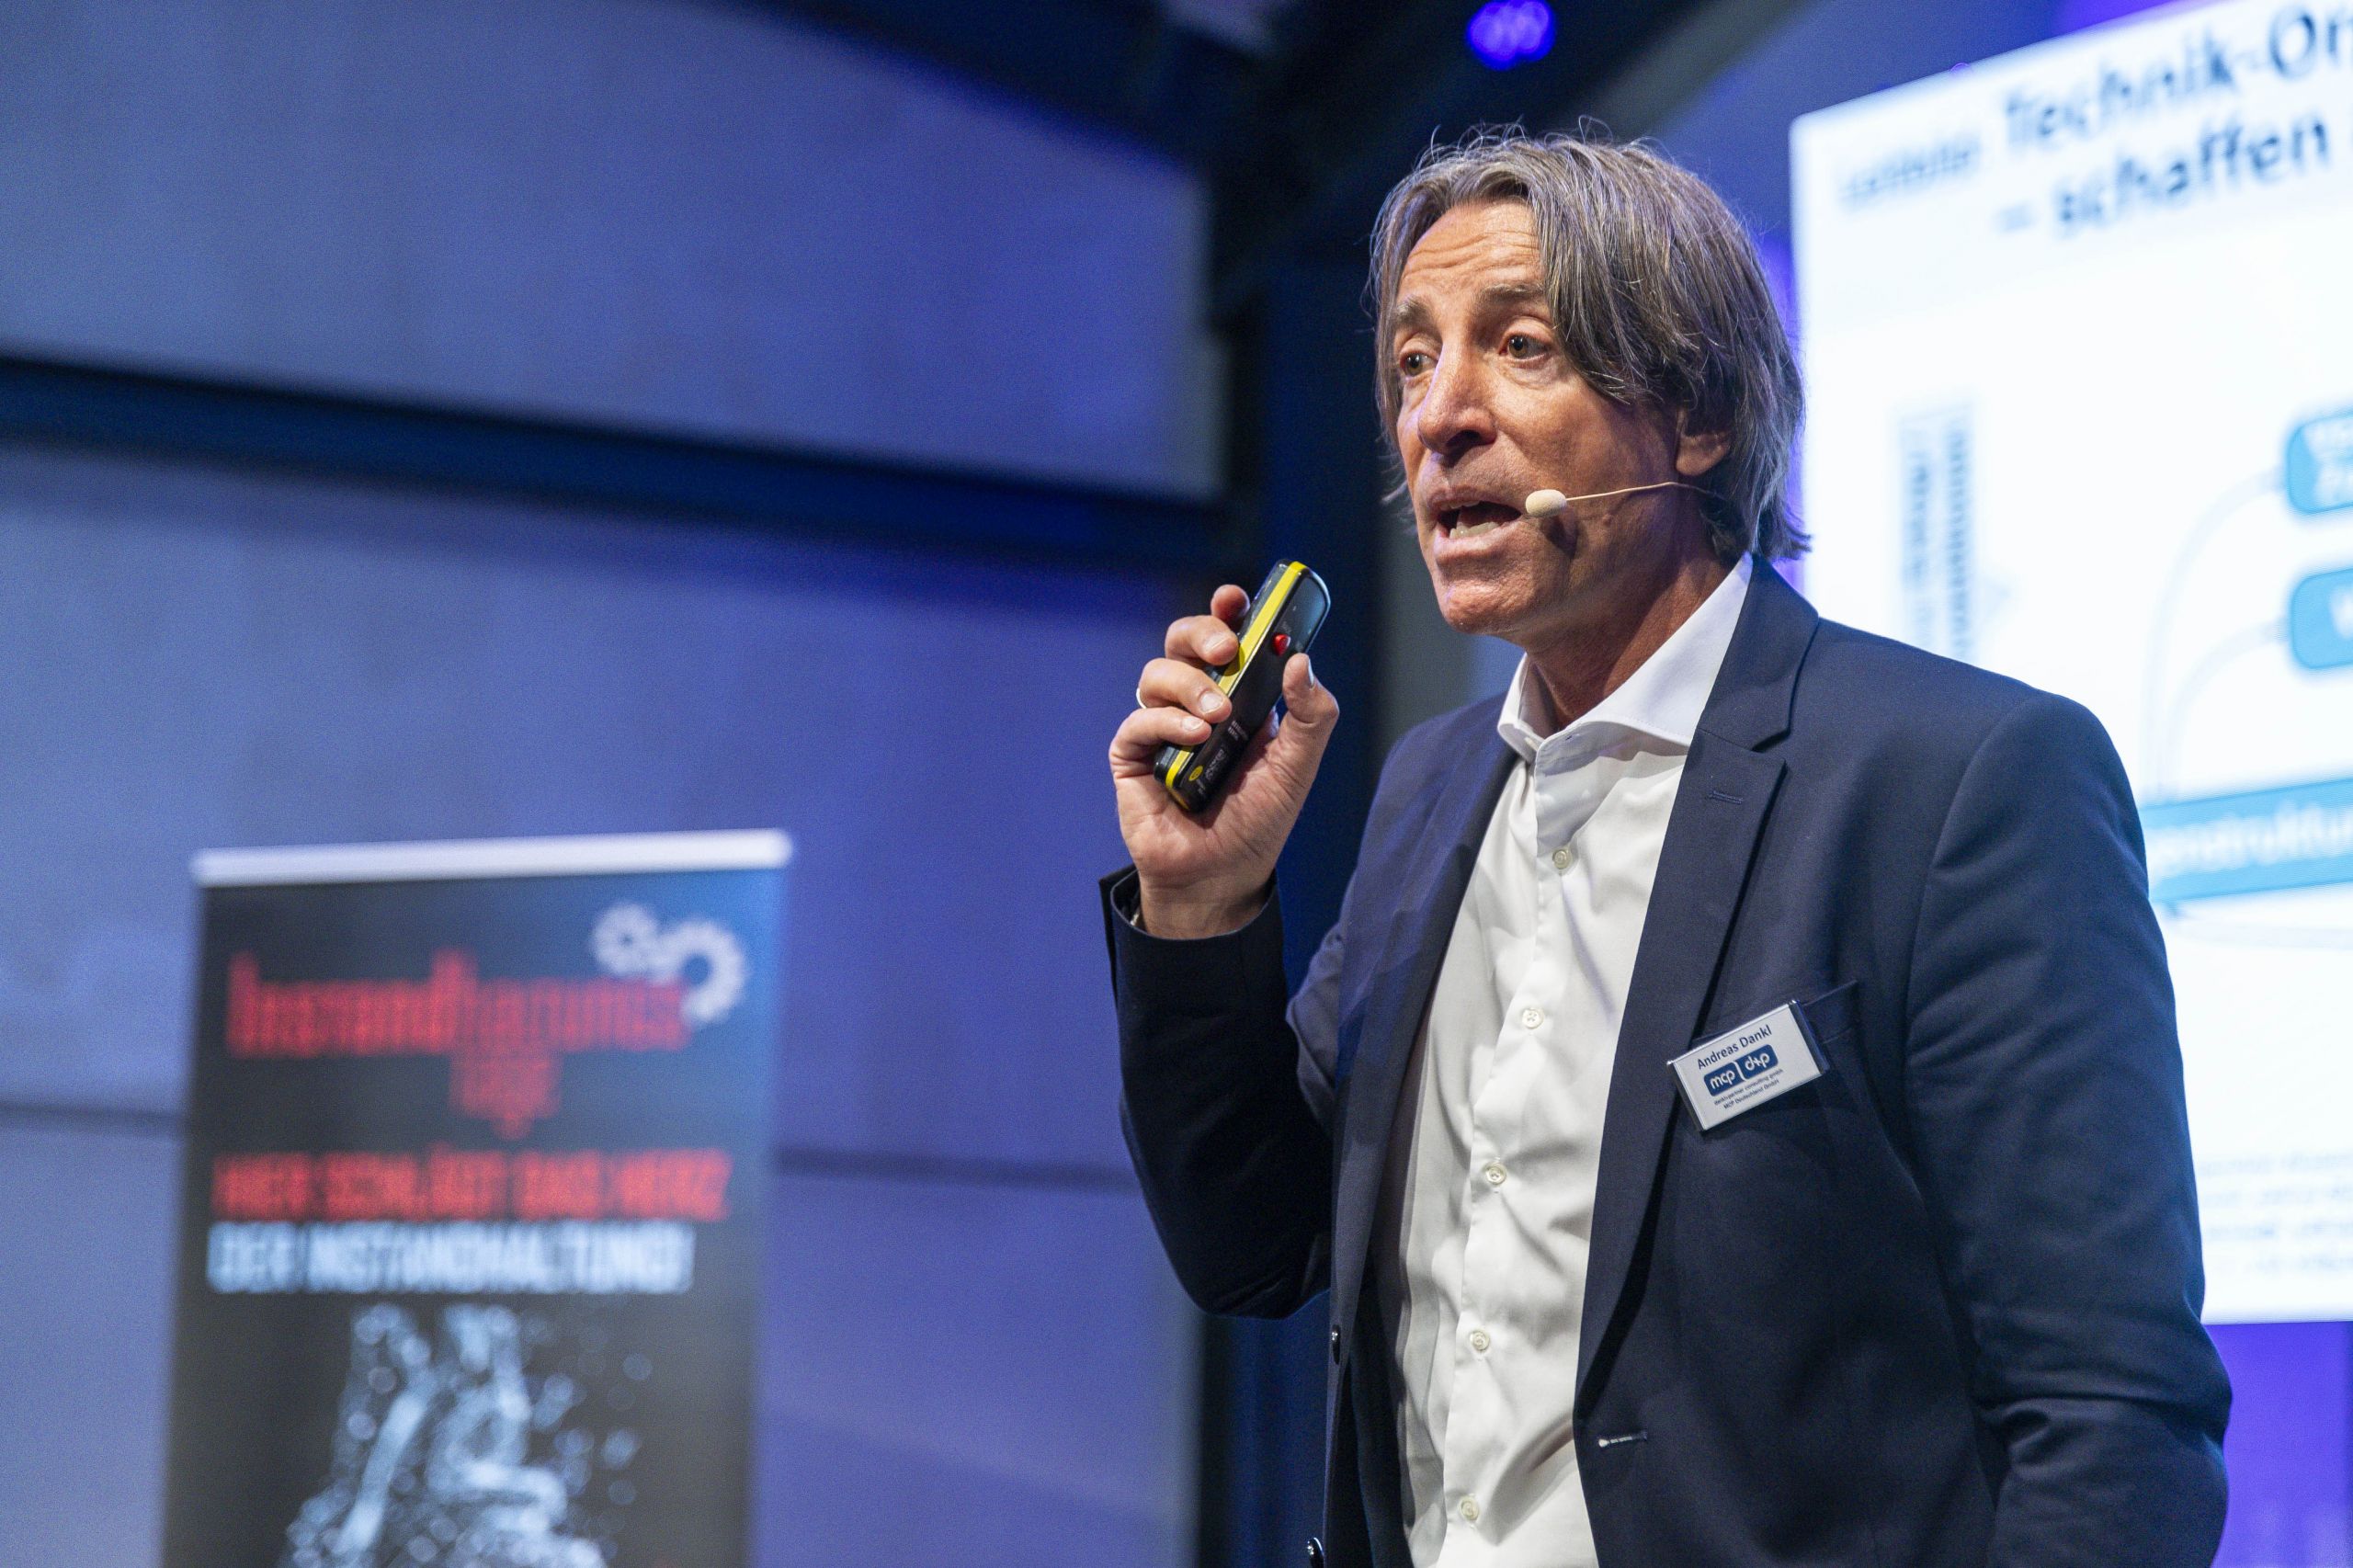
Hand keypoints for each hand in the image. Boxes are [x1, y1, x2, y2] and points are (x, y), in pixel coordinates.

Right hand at [1108, 583, 1339, 936]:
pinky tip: (1194, 739)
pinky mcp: (1132, 756)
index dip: (1227, 611)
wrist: (1221, 877)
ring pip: (1157, 673)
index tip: (1236, 598)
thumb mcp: (1297, 768)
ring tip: (1217, 718)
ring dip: (1190, 685)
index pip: (1227, 638)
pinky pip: (1138, 720)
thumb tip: (1300, 660)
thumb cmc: (1258, 822)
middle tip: (1226, 649)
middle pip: (1183, 641)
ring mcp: (1161, 727)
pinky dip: (1167, 721)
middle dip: (1202, 632)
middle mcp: (1195, 703)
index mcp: (1238, 696)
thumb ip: (1311, 716)